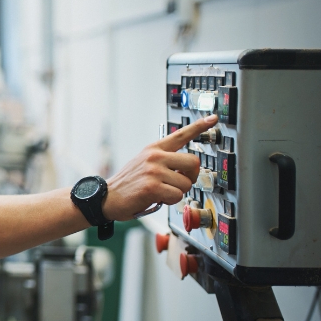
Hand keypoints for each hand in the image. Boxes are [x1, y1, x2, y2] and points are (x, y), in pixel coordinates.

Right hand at [102, 114, 216, 220]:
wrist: (107, 197)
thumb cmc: (128, 184)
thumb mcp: (143, 163)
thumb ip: (164, 160)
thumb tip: (186, 169)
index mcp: (154, 149)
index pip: (181, 134)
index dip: (199, 126)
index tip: (213, 118)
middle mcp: (155, 157)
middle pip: (193, 162)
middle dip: (190, 177)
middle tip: (179, 183)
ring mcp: (153, 171)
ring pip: (186, 184)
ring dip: (177, 192)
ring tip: (161, 192)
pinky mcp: (152, 187)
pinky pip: (177, 196)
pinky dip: (170, 201)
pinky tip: (157, 199)